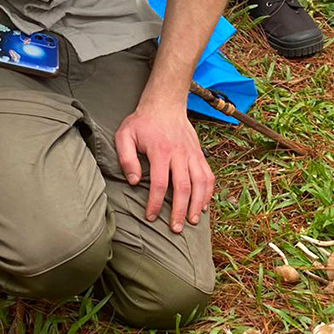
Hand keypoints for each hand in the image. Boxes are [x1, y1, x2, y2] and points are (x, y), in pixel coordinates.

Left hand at [115, 104, 214, 231]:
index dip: (155, 203)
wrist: (165, 104)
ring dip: (198, 204)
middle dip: (179, 210)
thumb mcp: (125, 135)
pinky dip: (208, 192)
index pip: (160, 183)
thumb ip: (126, 158)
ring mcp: (192, 154)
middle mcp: (179, 154)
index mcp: (161, 151)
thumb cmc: (142, 122)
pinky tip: (203, 205)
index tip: (150, 217)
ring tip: (193, 221)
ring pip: (200, 183)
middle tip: (175, 228)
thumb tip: (133, 181)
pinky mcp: (199, 154)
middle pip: (183, 187)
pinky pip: (208, 175)